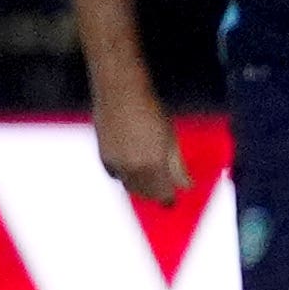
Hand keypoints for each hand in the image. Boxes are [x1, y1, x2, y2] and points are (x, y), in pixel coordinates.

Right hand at [90, 70, 190, 205]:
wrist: (119, 92)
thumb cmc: (150, 110)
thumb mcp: (171, 138)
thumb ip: (178, 166)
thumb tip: (186, 185)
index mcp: (153, 165)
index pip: (162, 194)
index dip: (169, 197)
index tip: (173, 198)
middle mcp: (132, 169)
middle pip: (144, 194)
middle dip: (154, 193)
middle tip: (163, 188)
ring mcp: (115, 163)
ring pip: (129, 186)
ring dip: (140, 186)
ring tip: (149, 177)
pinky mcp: (102, 156)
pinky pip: (116, 175)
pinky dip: (124, 176)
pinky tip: (132, 165)